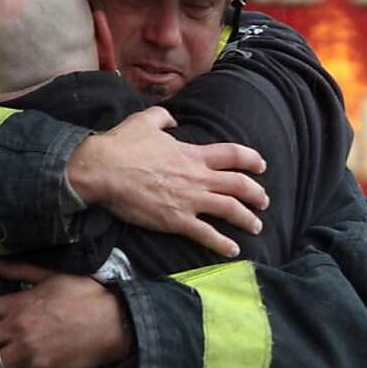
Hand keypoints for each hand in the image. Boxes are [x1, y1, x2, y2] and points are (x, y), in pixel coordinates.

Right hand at [66, 106, 267, 257]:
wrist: (102, 170)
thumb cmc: (122, 145)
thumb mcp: (145, 120)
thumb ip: (163, 117)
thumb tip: (171, 118)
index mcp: (193, 154)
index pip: (233, 154)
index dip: (251, 159)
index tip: (261, 165)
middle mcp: (198, 177)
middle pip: (239, 185)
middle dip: (257, 194)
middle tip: (264, 201)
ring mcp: (189, 200)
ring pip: (230, 210)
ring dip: (247, 219)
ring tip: (256, 226)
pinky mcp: (176, 221)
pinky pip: (206, 234)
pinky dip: (222, 244)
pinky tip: (233, 251)